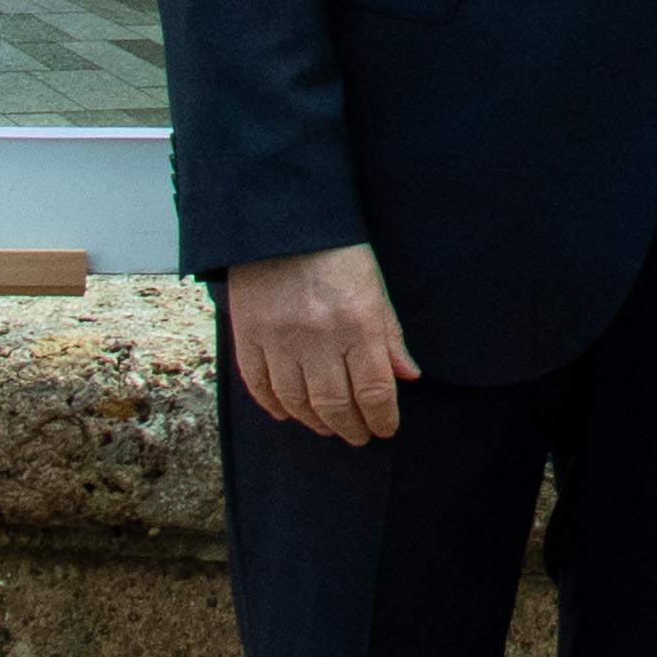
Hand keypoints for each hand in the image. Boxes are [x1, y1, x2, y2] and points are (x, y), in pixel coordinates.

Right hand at [224, 241, 415, 440]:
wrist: (281, 219)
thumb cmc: (336, 251)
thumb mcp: (374, 286)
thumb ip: (390, 335)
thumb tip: (407, 377)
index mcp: (357, 323)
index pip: (374, 391)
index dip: (383, 419)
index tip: (386, 429)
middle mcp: (318, 337)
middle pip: (335, 405)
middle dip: (351, 428)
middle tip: (359, 436)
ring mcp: (279, 338)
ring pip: (297, 402)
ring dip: (315, 423)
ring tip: (328, 427)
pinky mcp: (248, 334)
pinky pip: (259, 385)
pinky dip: (274, 406)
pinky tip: (287, 413)